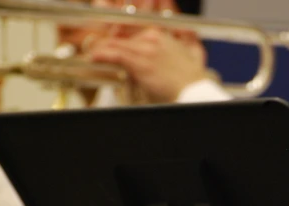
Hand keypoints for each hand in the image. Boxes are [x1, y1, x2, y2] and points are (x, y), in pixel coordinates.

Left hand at [88, 27, 207, 102]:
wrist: (195, 91)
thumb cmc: (191, 80)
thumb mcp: (187, 57)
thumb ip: (175, 47)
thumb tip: (170, 48)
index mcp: (162, 35)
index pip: (133, 31)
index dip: (119, 36)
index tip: (111, 41)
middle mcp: (153, 38)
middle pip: (123, 37)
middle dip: (108, 43)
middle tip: (97, 48)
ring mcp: (146, 49)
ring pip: (116, 44)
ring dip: (101, 49)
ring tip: (93, 54)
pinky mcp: (140, 62)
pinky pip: (115, 54)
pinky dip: (102, 55)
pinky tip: (94, 57)